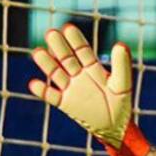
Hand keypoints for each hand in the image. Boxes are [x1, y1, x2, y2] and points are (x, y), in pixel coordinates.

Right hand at [28, 25, 133, 148]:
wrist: (115, 128)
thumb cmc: (121, 105)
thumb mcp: (122, 84)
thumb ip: (121, 65)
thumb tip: (121, 44)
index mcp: (93, 68)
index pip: (82, 51)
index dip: (75, 40)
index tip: (68, 27)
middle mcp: (79, 75)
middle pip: (66, 58)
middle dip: (59, 46)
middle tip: (51, 33)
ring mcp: (70, 88)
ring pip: (56, 73)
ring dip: (47, 64)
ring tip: (38, 52)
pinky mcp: (64, 103)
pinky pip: (51, 96)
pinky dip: (42, 91)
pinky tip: (34, 83)